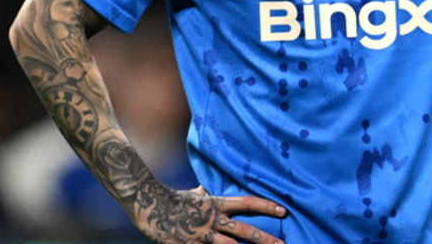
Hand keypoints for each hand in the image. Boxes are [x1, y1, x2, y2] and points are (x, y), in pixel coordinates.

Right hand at [131, 183, 287, 243]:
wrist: (148, 203)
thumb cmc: (172, 197)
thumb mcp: (194, 194)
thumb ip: (205, 196)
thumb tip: (206, 191)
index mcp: (216, 205)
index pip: (247, 204)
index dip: (265, 206)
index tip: (283, 211)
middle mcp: (213, 220)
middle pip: (244, 231)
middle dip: (265, 239)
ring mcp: (201, 236)